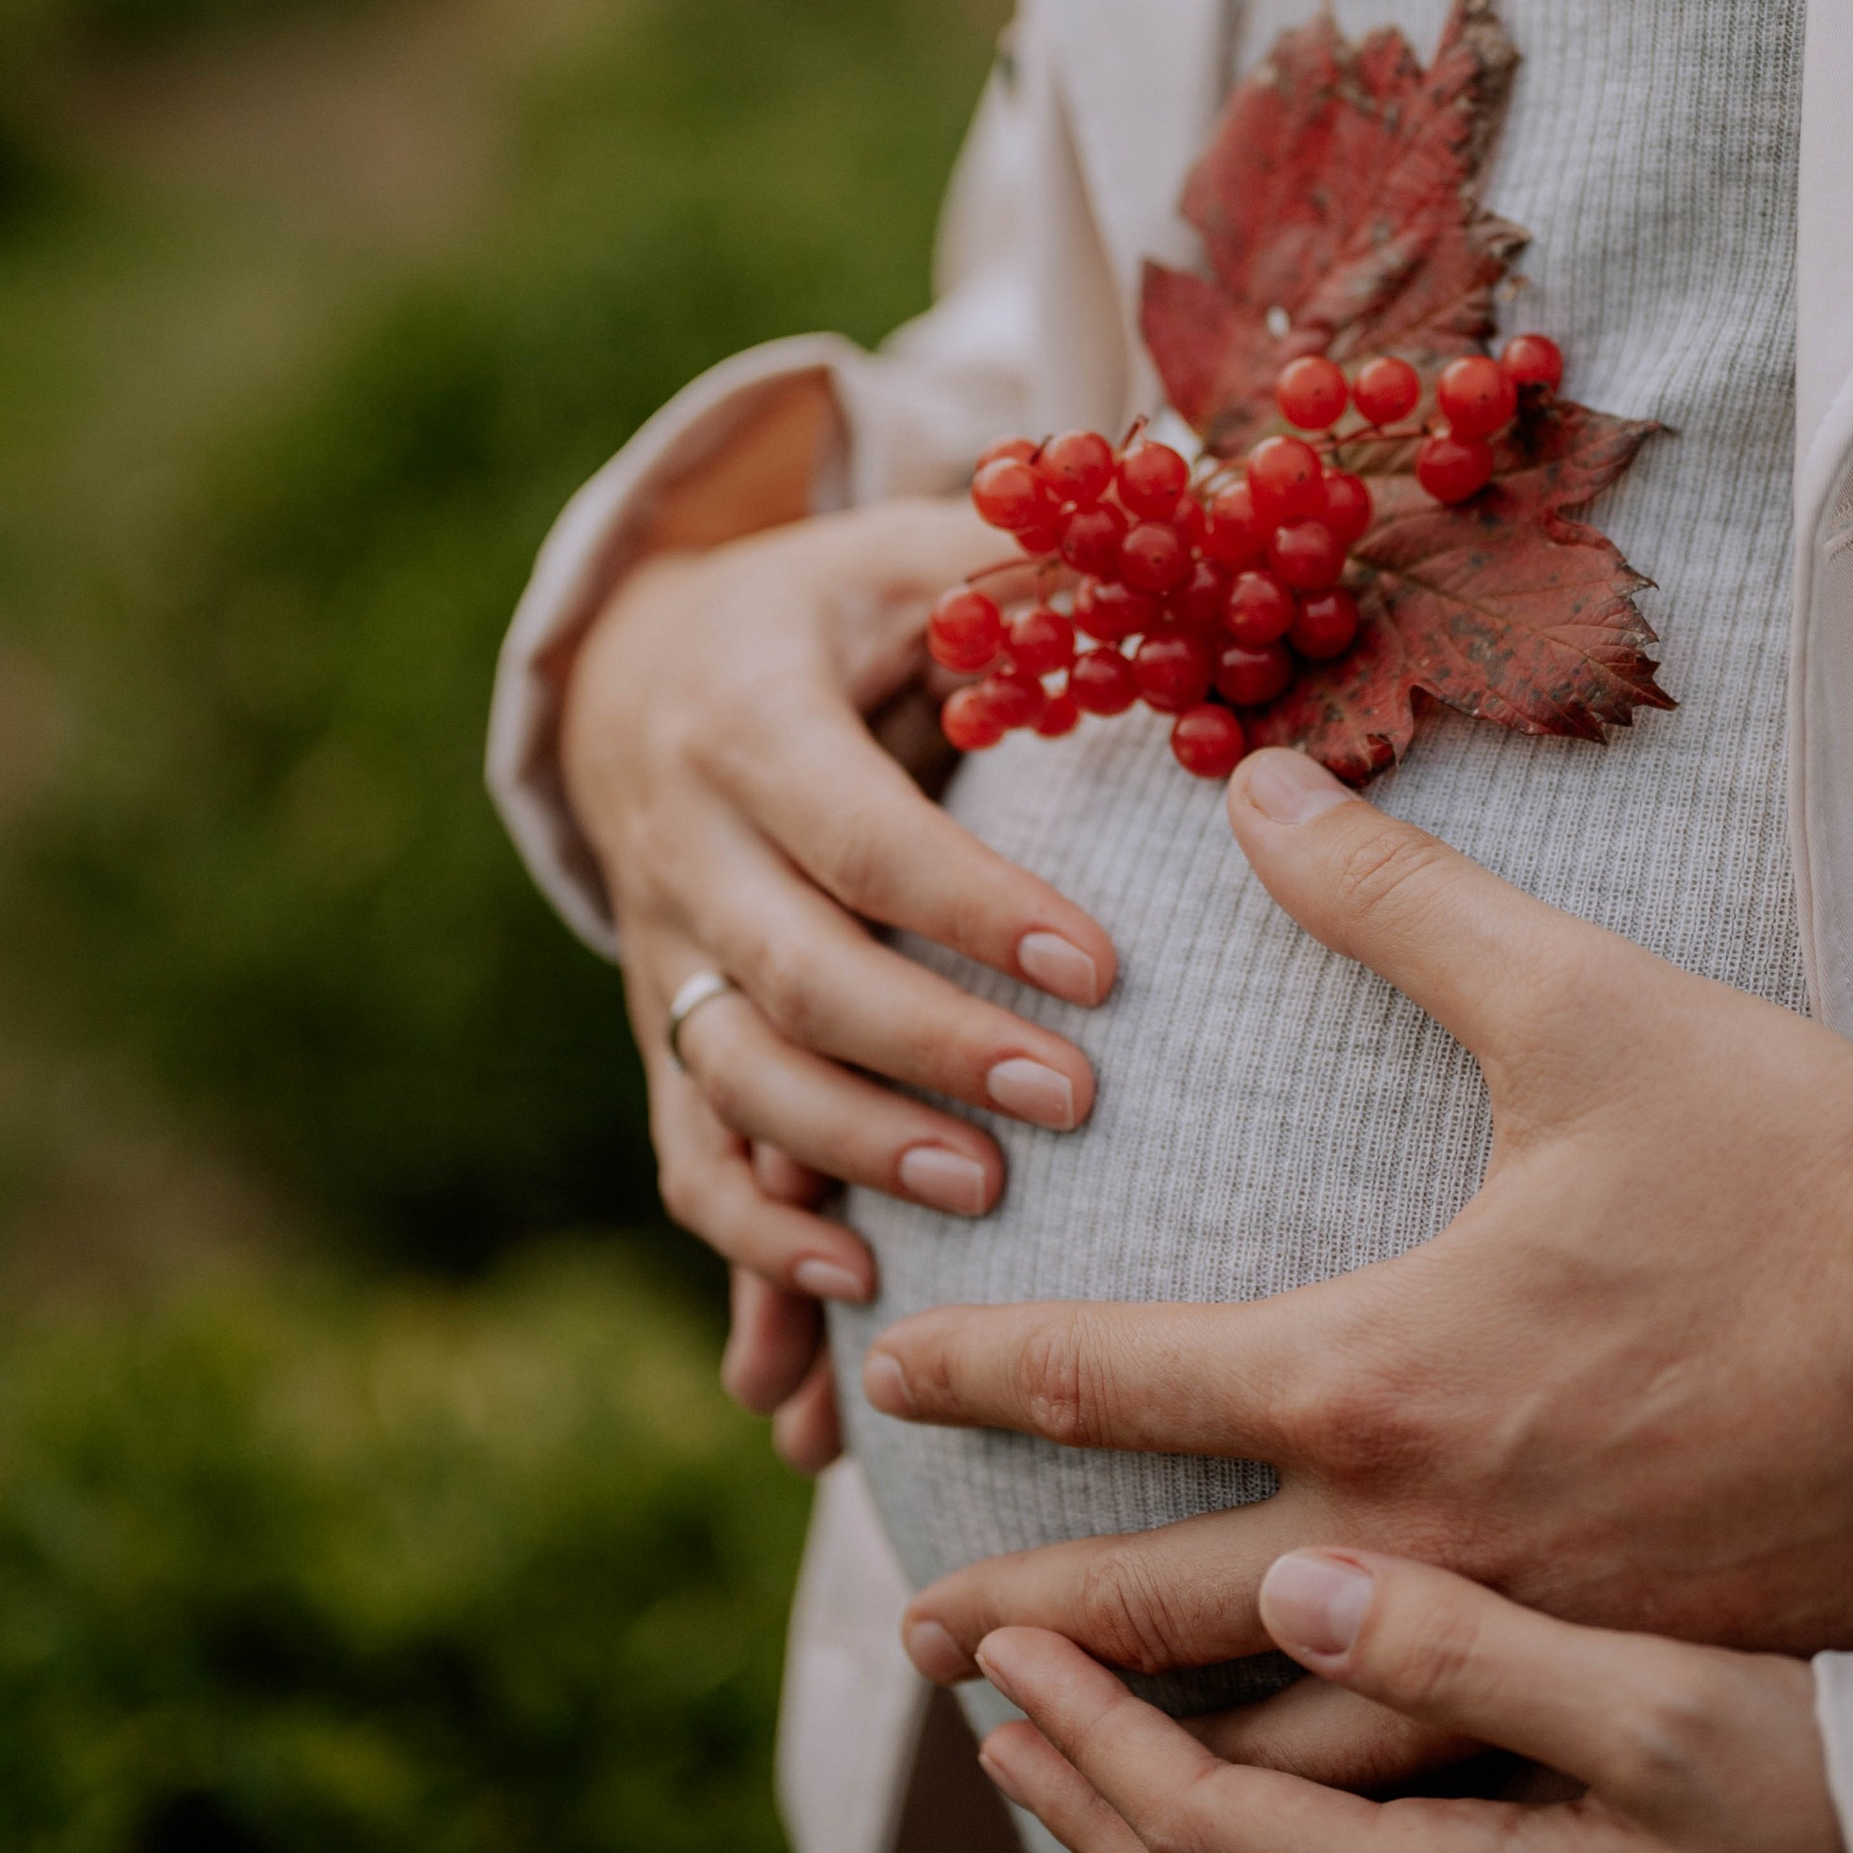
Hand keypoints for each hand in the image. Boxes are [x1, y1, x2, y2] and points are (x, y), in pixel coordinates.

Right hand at [562, 501, 1117, 1471]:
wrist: (638, 665)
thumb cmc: (834, 605)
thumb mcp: (909, 549)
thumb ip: (1035, 557)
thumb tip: (1214, 519)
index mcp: (748, 719)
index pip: (863, 834)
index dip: (973, 906)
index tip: (1104, 968)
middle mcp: (685, 844)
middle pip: (791, 974)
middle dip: (927, 1047)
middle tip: (1071, 1102)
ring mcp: (661, 952)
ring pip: (729, 1080)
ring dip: (842, 1160)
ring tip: (976, 1204)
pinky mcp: (661, 1033)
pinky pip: (686, 1157)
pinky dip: (745, 1255)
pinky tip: (828, 1333)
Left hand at [870, 748, 1852, 1716]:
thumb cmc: (1806, 1178)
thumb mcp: (1590, 1008)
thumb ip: (1401, 904)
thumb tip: (1264, 780)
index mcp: (1381, 1375)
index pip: (1118, 1384)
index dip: (987, 1377)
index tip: (890, 1383)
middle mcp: (1419, 1542)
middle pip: (1155, 1614)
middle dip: (1024, 1636)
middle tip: (917, 1642)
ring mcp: (1518, 1649)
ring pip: (1279, 1750)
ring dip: (1151, 1752)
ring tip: (1065, 1761)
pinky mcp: (1617, 1700)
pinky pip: (1422, 1792)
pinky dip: (1319, 1813)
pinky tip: (1294, 1815)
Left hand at [976, 1547, 1852, 1852]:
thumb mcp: (1664, 1703)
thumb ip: (1467, 1649)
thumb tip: (1288, 1587)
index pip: (1207, 1822)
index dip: (1087, 1732)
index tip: (995, 1641)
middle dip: (1083, 1802)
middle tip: (982, 1706)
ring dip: (1161, 1850)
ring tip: (1079, 1767)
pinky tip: (1269, 1842)